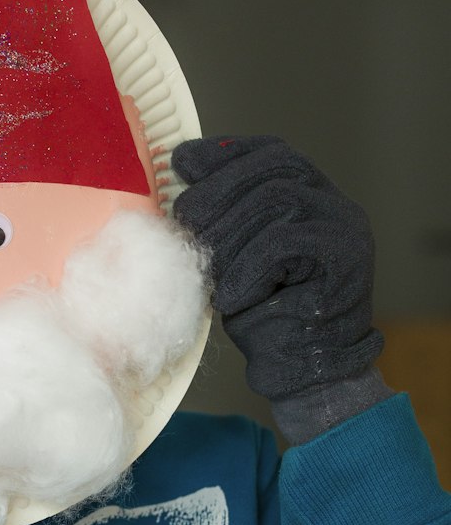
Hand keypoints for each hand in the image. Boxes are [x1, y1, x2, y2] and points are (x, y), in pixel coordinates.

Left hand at [172, 135, 388, 440]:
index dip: (225, 152)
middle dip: (218, 188)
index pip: (271, 153)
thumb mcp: (232, 255)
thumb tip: (179, 174)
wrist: (302, 371)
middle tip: (184, 217)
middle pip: (273, 169)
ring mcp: (345, 229)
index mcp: (312, 196)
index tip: (181, 162)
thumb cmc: (263, 315)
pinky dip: (246, 268)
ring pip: (277, 200)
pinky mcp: (345, 259)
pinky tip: (229, 296)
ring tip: (208, 267)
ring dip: (229, 232)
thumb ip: (221, 217)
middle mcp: (335, 205)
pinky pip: (283, 242)